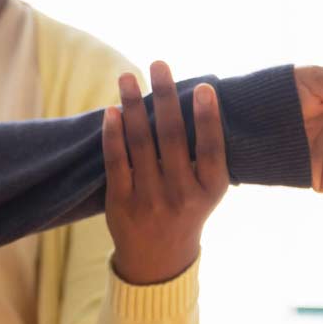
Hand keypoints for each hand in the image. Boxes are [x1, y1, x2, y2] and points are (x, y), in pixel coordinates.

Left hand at [100, 61, 229, 284]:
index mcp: (210, 190)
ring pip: (141, 144)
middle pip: (172, 138)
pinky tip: (112, 110)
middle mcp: (182, 195)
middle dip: (165, 97)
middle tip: (158, 64)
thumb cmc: (187, 209)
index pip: (211, 149)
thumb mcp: (207, 189)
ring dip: (134, 106)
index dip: (208, 118)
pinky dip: (113, 134)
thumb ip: (204, 153)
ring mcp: (150, 200)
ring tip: (128, 77)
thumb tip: (198, 96)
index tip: (204, 86)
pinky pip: (116, 162)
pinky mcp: (121, 203)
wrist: (158, 259)